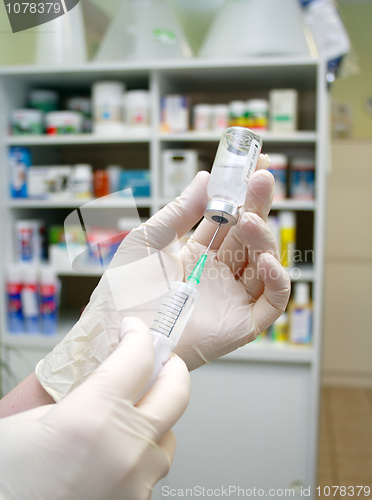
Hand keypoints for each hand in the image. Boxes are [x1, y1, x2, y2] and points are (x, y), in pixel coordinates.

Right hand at [0, 318, 189, 499]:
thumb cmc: (8, 482)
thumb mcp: (27, 423)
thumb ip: (70, 396)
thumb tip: (97, 380)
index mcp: (93, 416)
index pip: (138, 357)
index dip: (138, 335)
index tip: (133, 330)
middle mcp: (126, 447)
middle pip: (177, 390)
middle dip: (171, 366)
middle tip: (159, 359)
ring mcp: (137, 480)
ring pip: (170, 433)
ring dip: (158, 415)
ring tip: (135, 410)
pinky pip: (153, 467)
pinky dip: (141, 451)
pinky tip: (118, 450)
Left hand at [36, 155, 289, 399]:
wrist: (118, 332)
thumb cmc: (126, 289)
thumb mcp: (149, 240)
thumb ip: (179, 211)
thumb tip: (205, 178)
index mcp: (198, 253)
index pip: (230, 220)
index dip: (242, 194)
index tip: (253, 165)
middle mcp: (219, 273)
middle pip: (250, 237)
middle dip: (258, 207)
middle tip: (262, 179)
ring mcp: (232, 297)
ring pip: (264, 263)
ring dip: (263, 238)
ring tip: (247, 221)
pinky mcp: (241, 324)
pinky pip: (272, 303)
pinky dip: (278, 282)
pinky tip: (267, 261)